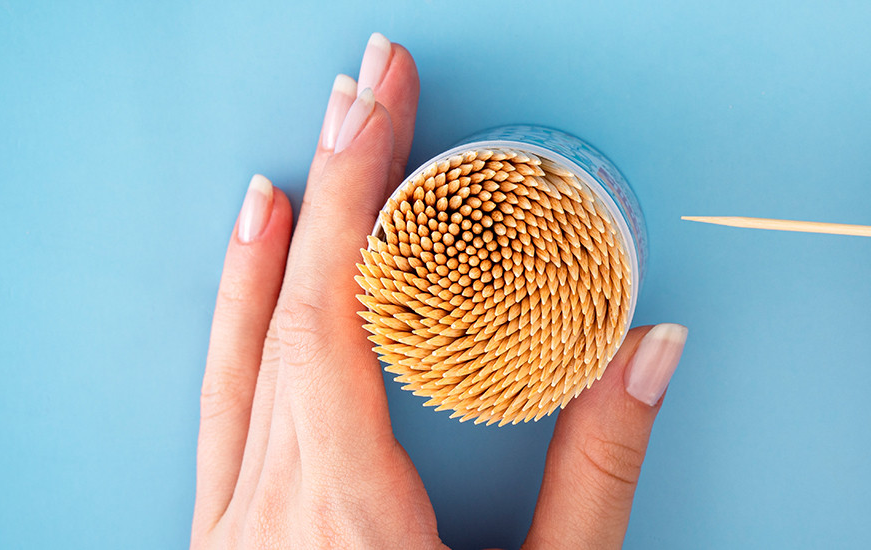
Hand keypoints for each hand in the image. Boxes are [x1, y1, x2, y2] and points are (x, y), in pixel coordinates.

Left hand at [191, 34, 688, 548]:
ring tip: (309, 158)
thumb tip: (648, 356)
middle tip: (369, 94)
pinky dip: (237, 320)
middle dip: (333, 185)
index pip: (336, 318)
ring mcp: (236, 532)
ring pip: (240, 355)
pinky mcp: (229, 544)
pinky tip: (251, 272)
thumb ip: (595, 474)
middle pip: (289, 312)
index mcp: (347, 518)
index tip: (382, 108)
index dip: (356, 196)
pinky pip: (221, 406)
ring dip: (276, 246)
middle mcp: (270, 516)